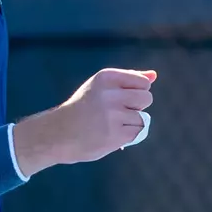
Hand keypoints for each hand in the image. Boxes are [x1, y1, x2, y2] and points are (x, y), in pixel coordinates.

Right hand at [15, 68, 155, 172]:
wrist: (57, 134)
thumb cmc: (83, 108)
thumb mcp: (101, 87)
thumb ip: (129, 80)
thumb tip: (154, 75)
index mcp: (106, 77)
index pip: (143, 82)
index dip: (136, 92)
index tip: (119, 98)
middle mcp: (110, 94)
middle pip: (147, 98)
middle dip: (137, 107)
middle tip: (117, 113)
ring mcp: (112, 115)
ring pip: (143, 118)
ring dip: (132, 124)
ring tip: (111, 125)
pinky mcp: (114, 135)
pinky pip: (137, 133)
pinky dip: (128, 136)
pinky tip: (112, 135)